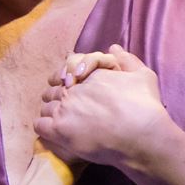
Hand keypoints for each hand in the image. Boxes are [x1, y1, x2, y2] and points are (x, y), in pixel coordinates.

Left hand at [34, 45, 171, 170]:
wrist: (141, 136)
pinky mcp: (58, 129)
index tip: (73, 88)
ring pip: (45, 107)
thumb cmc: (145, 107)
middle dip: (59, 97)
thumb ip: (127, 60)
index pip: (67, 71)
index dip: (68, 80)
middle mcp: (74, 89)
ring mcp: (64, 109)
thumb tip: (113, 47)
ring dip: (52, 113)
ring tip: (63, 122)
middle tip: (69, 109)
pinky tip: (55, 133)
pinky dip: (45, 128)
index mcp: (90, 75)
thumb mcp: (144, 76)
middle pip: (53, 90)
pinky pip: (39, 125)